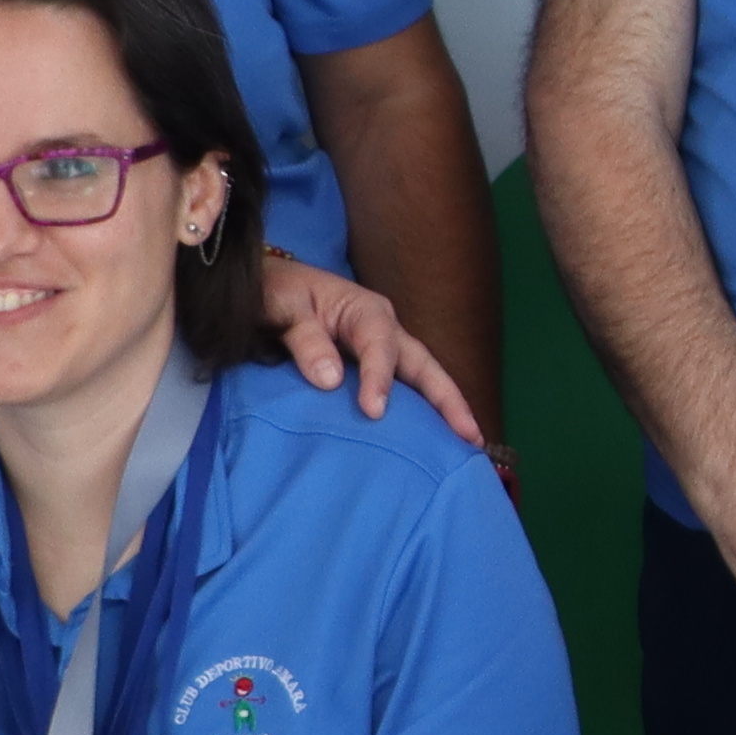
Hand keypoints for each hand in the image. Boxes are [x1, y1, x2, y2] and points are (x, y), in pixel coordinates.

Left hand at [253, 249, 484, 443]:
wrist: (264, 290)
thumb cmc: (273, 294)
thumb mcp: (283, 308)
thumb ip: (306, 340)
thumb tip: (331, 381)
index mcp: (364, 310)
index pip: (380, 346)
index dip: (380, 379)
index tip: (374, 411)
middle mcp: (383, 330)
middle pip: (423, 366)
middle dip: (449, 400)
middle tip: (471, 436)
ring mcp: (382, 350)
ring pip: (421, 379)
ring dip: (445, 409)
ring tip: (468, 444)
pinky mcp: (372, 370)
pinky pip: (403, 390)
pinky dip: (421, 413)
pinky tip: (431, 440)